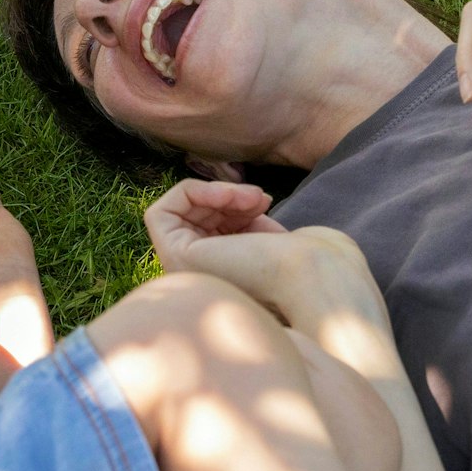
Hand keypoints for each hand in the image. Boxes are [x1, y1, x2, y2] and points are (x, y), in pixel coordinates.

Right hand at [143, 180, 373, 323]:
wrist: (310, 273)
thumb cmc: (298, 258)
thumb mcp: (260, 229)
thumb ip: (238, 219)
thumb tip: (228, 198)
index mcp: (217, 276)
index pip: (205, 225)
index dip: (230, 204)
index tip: (262, 202)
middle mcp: (194, 279)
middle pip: (190, 217)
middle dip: (225, 195)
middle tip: (259, 198)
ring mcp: (182, 272)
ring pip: (178, 211)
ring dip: (215, 191)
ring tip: (252, 198)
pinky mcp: (173, 258)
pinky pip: (161, 210)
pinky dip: (194, 191)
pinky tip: (227, 195)